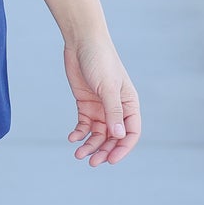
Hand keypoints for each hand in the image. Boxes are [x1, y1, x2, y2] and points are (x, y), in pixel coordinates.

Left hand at [64, 35, 140, 166]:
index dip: (123, 148)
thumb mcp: (108, 87)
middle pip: (113, 137)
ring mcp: (100, 107)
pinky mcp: (85, 104)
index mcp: (129, 104)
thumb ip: (113, 112)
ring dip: (90, 145)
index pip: (131, 133)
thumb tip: (119, 136)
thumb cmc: (100, 60)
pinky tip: (72, 138)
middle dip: (104, 151)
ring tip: (78, 154)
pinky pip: (84, 125)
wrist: (81, 42)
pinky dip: (79, 133)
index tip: (111, 160)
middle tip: (91, 162)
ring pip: (98, 134)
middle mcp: (117, 108)